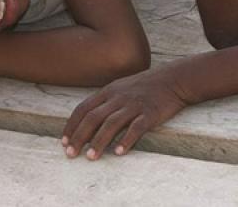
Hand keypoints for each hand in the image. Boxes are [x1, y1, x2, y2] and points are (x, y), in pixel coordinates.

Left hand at [61, 68, 190, 159]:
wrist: (173, 79)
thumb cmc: (144, 87)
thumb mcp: (120, 89)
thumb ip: (105, 102)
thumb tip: (87, 121)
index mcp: (108, 92)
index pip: (83, 108)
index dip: (72, 125)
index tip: (64, 142)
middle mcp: (118, 98)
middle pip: (93, 117)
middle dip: (79, 136)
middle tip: (71, 154)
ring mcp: (134, 105)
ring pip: (111, 123)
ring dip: (99, 141)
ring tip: (90, 157)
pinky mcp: (150, 113)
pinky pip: (136, 127)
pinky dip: (126, 140)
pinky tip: (119, 152)